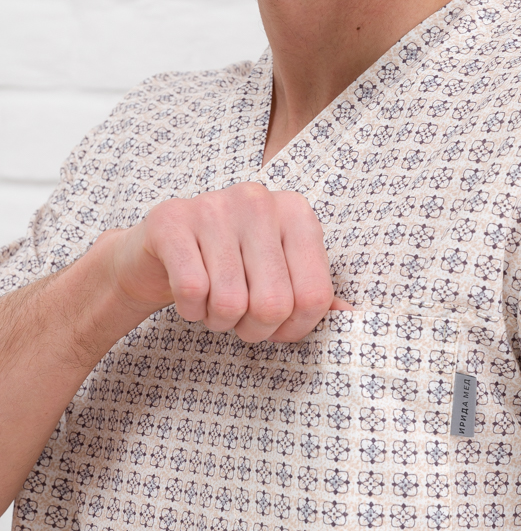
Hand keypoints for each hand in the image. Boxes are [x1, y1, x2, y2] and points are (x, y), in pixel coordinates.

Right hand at [104, 184, 350, 342]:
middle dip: (254, 330)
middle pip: (274, 304)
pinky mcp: (171, 221)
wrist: (159, 253)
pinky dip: (191, 311)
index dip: (295, 329)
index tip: (277, 329)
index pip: (315, 296)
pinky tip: (190, 297)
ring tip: (214, 304)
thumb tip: (351, 316)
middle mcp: (260, 200)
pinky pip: (193, 291)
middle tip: (240, 320)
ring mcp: (214, 205)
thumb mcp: (280, 274)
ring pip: (231, 303)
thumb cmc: (231, 267)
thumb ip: (314, 293)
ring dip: (219, 321)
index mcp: (297, 213)